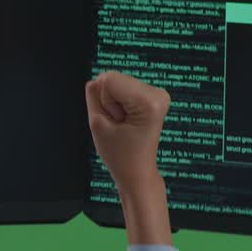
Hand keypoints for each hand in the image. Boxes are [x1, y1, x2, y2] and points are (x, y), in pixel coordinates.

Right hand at [85, 71, 169, 193]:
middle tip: (120, 125)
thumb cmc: (121, 156)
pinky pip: (124, 88)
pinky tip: (128, 120)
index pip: (108, 79)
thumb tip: (94, 81)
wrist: (137, 172)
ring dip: (114, 103)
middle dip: (109, 101)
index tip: (116, 122)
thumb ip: (93, 97)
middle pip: (114, 78)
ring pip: (118, 82)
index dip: (104, 102)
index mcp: (149, 101)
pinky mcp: (153, 96)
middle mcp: (158, 93)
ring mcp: (158, 94)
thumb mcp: (98, 125)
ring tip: (124, 124)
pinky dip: (120, 103)